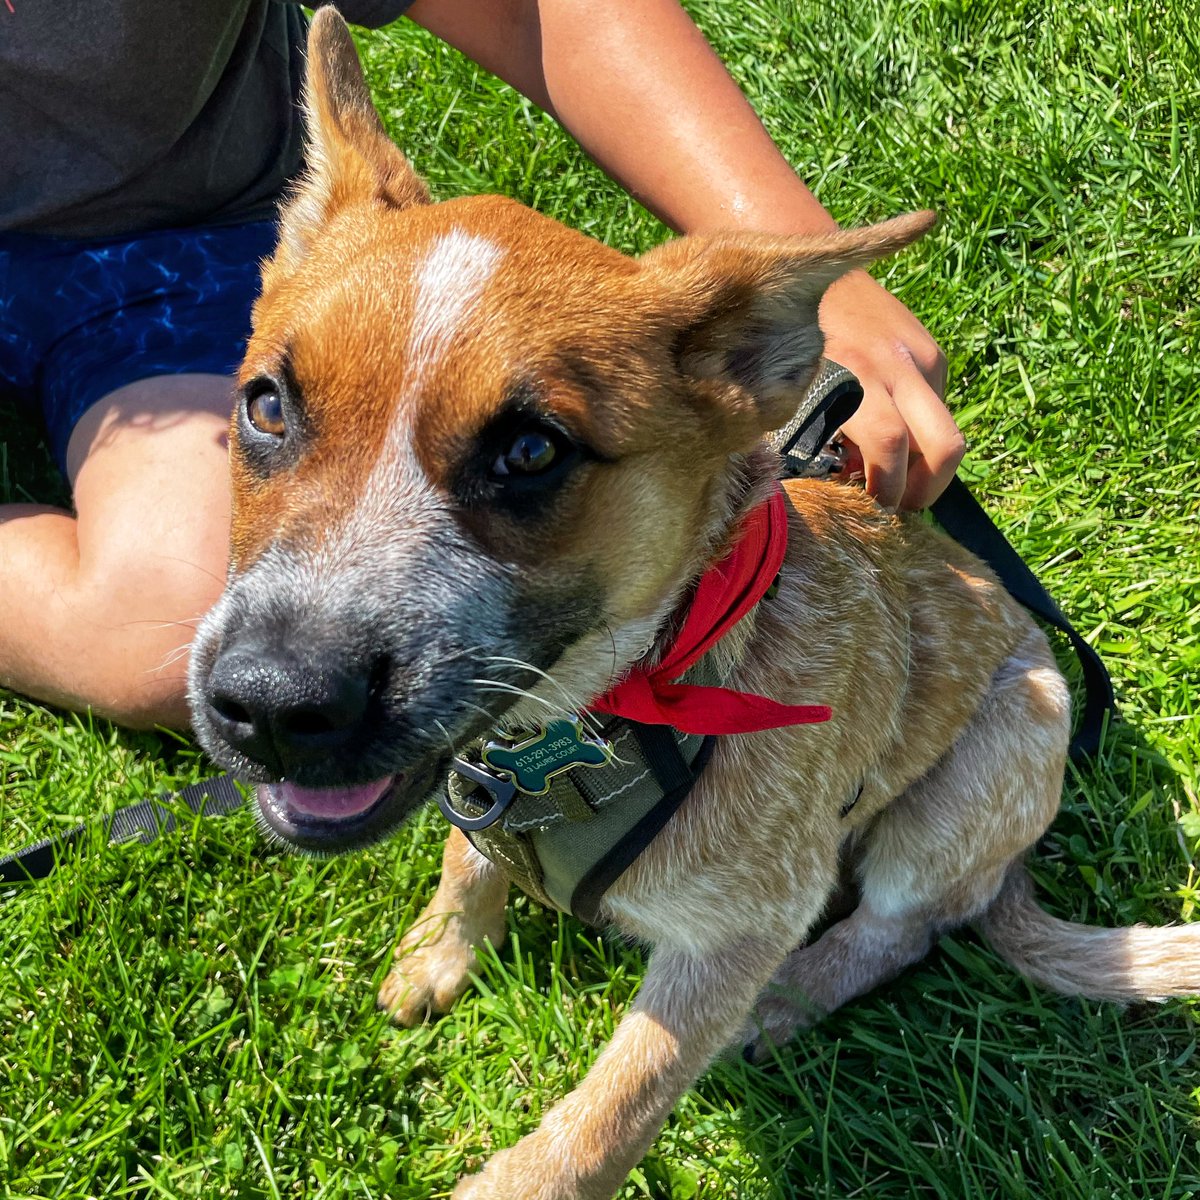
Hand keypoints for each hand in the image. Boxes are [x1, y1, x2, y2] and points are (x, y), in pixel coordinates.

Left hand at [819, 269, 962, 510]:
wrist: (815, 266)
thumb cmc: (791, 342)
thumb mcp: (797, 391)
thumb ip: (827, 437)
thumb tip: (852, 479)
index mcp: (854, 378)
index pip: (890, 448)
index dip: (888, 488)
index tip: (876, 507)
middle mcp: (896, 367)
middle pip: (945, 447)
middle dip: (929, 488)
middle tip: (902, 505)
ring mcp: (921, 356)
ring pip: (945, 431)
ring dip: (925, 462)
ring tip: (891, 472)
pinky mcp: (931, 350)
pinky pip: (937, 406)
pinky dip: (920, 430)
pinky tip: (888, 431)